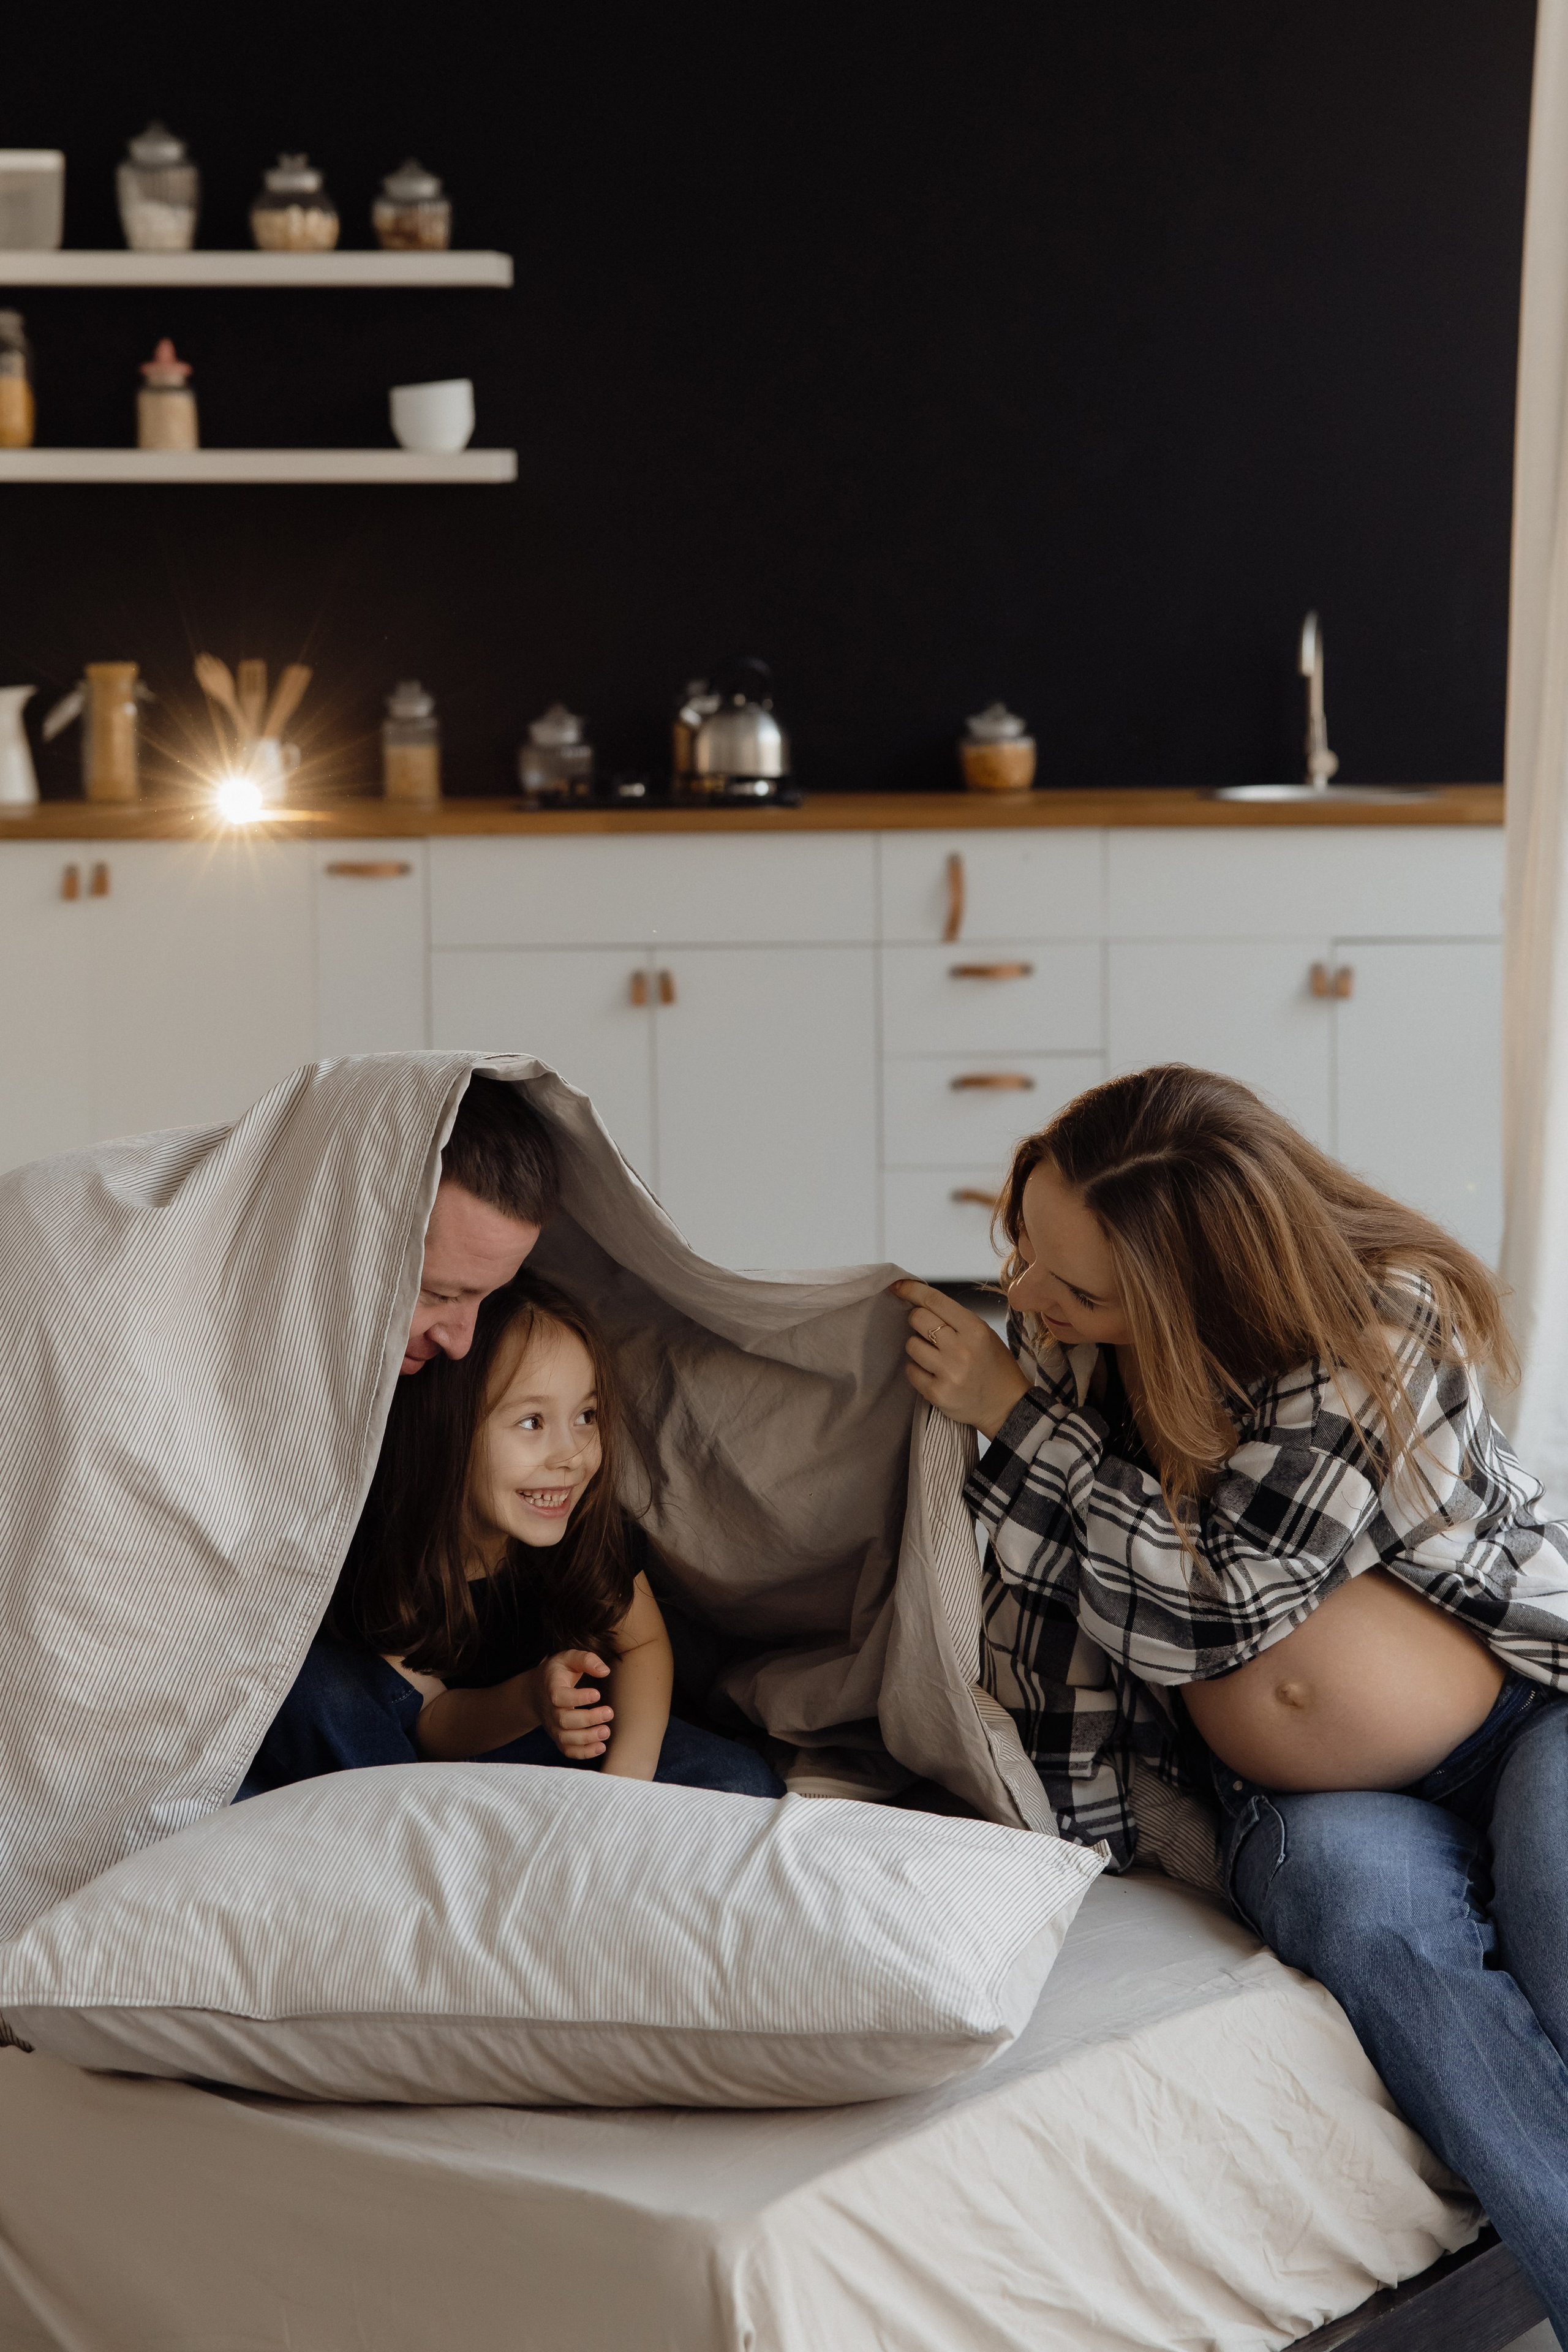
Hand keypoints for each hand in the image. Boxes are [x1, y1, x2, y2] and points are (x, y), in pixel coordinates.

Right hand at [531, 1650, 613, 1759]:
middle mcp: (550, 1710)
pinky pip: (568, 1750)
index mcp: (551, 1688)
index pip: (559, 1696)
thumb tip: (605, 1671)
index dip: (577, 1698)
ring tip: (606, 1731)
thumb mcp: (568, 1658)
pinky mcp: (559, 1737)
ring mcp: (553, 1726)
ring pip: (566, 1738)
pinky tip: (601, 1747)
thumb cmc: (558, 1673)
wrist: (537, 1692)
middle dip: (588, 1719)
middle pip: (564, 1720)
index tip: (597, 1694)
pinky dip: (583, 1753)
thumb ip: (586, 1660)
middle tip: (609, 1713)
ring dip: (587, 1738)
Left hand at [890, 1279, 1028, 1436]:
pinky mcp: (937, 1394)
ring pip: (911, 1345)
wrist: (1007, 1406)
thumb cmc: (994, 1365)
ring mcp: (949, 1373)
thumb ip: (955, 1319)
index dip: (911, 1290)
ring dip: (917, 1347)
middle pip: (918, 1319)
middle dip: (917, 1320)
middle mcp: (961, 1349)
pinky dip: (917, 1369)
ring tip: (934, 1356)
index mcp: (975, 1329)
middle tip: (927, 1331)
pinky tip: (932, 1373)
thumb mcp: (983, 1333)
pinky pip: (911, 1371)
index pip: (935, 1301)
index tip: (897, 1286)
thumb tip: (918, 1302)